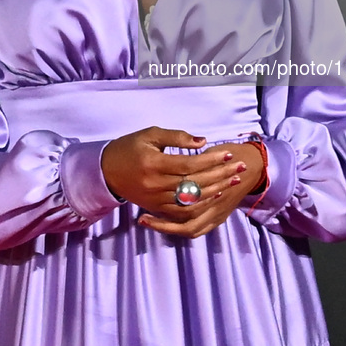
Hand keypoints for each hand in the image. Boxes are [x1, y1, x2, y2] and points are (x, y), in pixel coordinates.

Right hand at [101, 130, 263, 232]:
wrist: (106, 172)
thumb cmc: (130, 147)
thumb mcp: (150, 134)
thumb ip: (176, 137)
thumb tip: (202, 142)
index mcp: (154, 163)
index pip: (189, 164)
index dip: (210, 159)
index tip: (227, 152)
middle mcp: (156, 184)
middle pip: (195, 182)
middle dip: (220, 174)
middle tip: (239, 166)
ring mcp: (156, 199)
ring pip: (192, 199)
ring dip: (215, 190)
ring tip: (232, 181)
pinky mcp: (156, 207)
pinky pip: (183, 211)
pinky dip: (200, 204)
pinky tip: (214, 195)